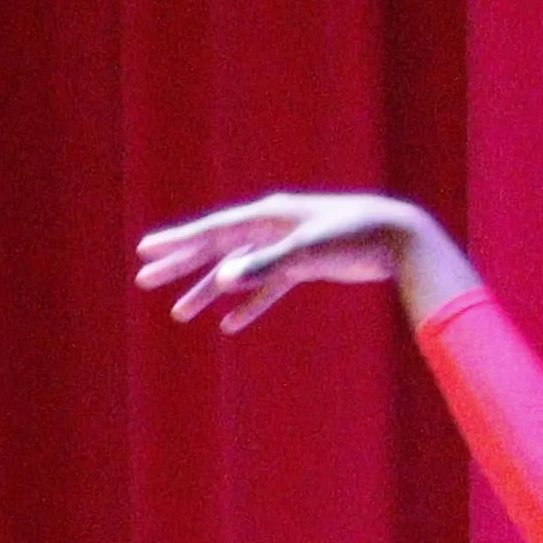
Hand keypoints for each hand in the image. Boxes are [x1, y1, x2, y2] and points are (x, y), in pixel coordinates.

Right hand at [134, 191, 473, 333]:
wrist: (397, 237)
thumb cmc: (353, 238)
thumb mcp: (306, 253)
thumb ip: (263, 266)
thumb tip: (223, 278)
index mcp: (265, 217)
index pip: (211, 231)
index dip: (176, 243)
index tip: (144, 252)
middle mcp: (270, 228)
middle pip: (215, 248)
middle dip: (180, 265)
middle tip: (144, 280)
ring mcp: (285, 246)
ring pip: (236, 271)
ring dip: (208, 291)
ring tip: (179, 314)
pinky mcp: (303, 264)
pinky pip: (266, 287)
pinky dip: (248, 304)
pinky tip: (230, 324)